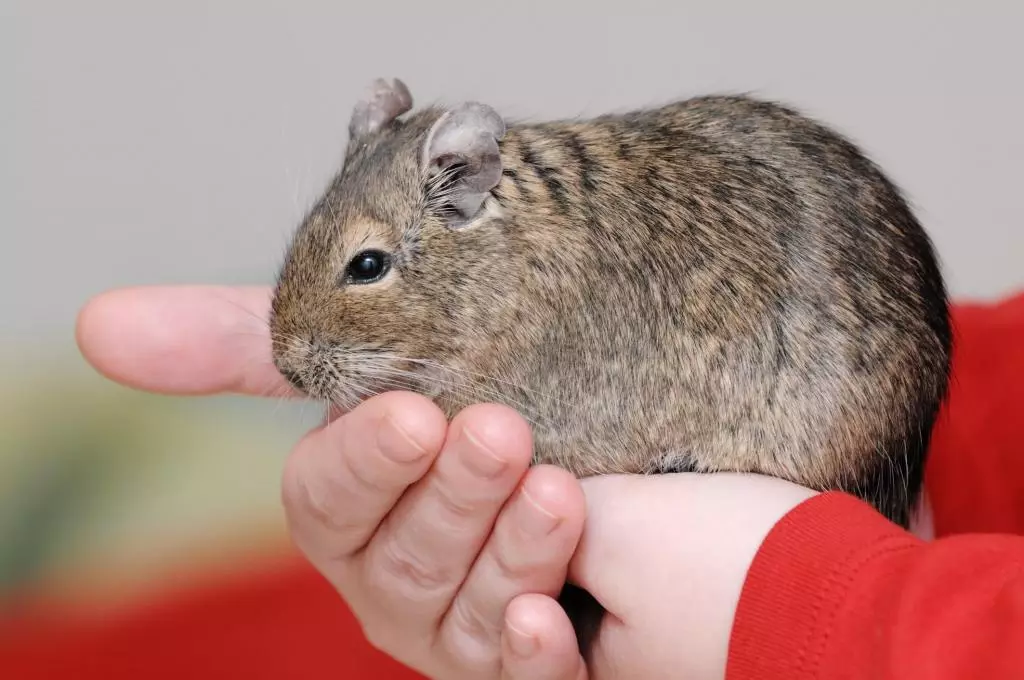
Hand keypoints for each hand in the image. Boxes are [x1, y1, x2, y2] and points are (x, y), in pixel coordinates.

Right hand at [75, 286, 588, 679]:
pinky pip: (523, 676)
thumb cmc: (444, 390)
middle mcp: (391, 580)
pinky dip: (532, 651)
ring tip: (555, 490)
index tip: (409, 415)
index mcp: (345, 513)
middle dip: (450, 496)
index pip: (327, 501)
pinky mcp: (523, 657)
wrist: (564, 419)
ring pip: (468, 611)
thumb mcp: (355, 353)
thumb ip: (243, 343)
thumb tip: (97, 324)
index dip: (364, 464)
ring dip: (510, 552)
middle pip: (404, 558)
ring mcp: (456, 628)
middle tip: (498, 432)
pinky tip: (547, 616)